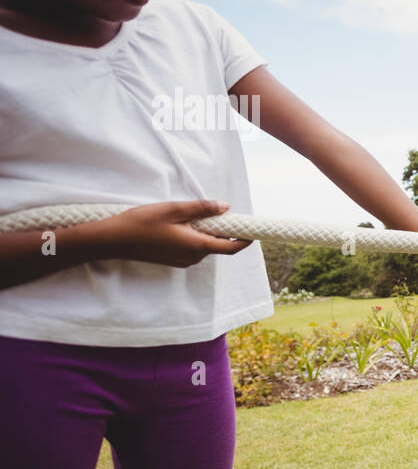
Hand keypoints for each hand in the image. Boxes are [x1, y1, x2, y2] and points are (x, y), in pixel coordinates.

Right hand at [96, 200, 251, 266]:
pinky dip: (195, 236)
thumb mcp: (174, 210)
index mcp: (197, 246)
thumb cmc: (143, 223)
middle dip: (223, 230)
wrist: (113, 240)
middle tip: (220, 212)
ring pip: (204, 246)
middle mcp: (193, 258)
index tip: (253, 230)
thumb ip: (202, 209)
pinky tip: (182, 224)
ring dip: (207, 232)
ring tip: (195, 215)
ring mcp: (182, 261)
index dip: (245, 240)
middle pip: (218, 245)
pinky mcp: (173, 259)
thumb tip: (226, 207)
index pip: (231, 248)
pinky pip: (192, 248)